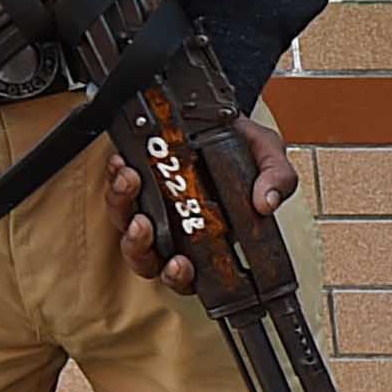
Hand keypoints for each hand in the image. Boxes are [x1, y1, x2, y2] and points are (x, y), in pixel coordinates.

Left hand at [111, 111, 293, 289]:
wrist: (224, 115)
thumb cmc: (243, 145)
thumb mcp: (268, 155)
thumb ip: (276, 177)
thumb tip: (267, 202)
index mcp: (209, 237)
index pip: (190, 273)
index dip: (179, 275)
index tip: (179, 264)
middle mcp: (176, 229)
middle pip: (147, 257)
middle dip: (139, 245)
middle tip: (144, 224)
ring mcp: (153, 208)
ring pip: (125, 227)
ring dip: (123, 208)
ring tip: (131, 181)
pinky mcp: (136, 185)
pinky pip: (116, 193)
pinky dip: (115, 180)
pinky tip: (123, 165)